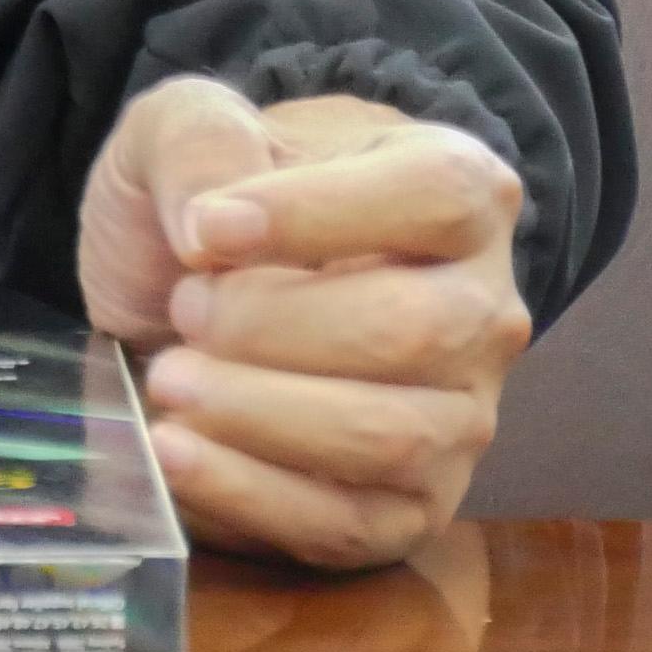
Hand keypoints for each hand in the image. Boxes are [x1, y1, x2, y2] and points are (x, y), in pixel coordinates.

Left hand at [77, 77, 527, 572]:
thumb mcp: (182, 126)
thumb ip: (199, 138)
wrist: (184, 292)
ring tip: (169, 381)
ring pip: (391, 436)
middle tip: (184, 308)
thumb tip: (209, 227)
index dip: (318, 215)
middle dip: (277, 326)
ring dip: (264, 415)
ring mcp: (459, 418)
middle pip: (416, 330)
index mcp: (457, 189)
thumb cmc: (209, 198)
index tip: (205, 230)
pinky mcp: (412, 509)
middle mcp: (482, 309)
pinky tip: (176, 453)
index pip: (436, 197)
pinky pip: (353, 525)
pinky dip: (254, 495)